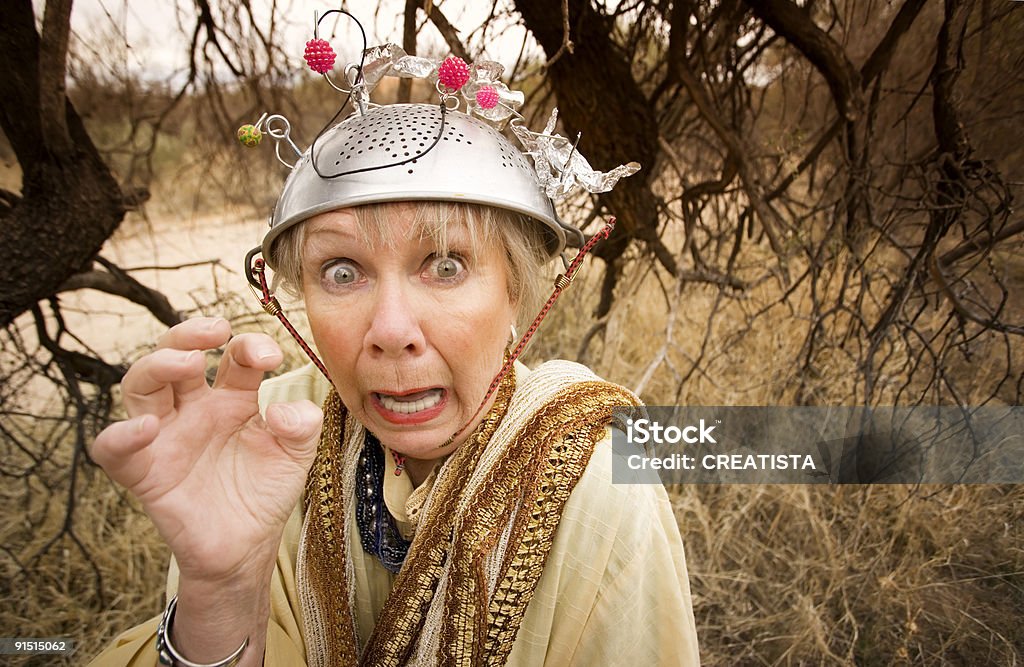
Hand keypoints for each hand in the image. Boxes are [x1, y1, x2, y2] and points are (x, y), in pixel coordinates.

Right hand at [91, 317, 321, 584]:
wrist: (245, 549)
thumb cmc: (265, 493)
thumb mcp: (296, 456)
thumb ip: (302, 426)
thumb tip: (283, 409)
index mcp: (233, 398)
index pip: (233, 356)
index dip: (249, 346)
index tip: (270, 357)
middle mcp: (195, 408)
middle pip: (176, 355)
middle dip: (190, 334)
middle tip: (216, 331)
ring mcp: (166, 436)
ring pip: (140, 385)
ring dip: (158, 365)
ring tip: (188, 363)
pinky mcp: (144, 472)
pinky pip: (113, 449)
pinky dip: (121, 435)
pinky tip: (147, 427)